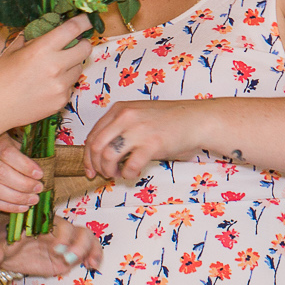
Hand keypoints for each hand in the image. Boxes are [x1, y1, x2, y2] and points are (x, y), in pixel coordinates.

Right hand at [0, 15, 93, 137]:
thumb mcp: (13, 51)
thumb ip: (33, 38)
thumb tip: (48, 28)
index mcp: (42, 49)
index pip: (72, 29)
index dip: (83, 21)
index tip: (87, 19)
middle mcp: (55, 66)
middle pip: (85, 48)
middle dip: (82, 44)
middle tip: (74, 45)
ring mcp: (60, 85)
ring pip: (79, 68)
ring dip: (71, 65)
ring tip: (52, 70)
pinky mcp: (62, 101)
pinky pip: (71, 86)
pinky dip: (64, 83)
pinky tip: (47, 86)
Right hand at [0, 135, 46, 211]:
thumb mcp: (3, 138)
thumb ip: (18, 148)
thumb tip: (42, 161)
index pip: (7, 152)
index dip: (24, 164)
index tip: (39, 173)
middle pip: (0, 173)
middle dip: (23, 183)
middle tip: (39, 188)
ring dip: (17, 198)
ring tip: (33, 199)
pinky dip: (7, 206)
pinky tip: (22, 207)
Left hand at [0, 219, 103, 276]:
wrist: (5, 248)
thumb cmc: (3, 238)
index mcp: (43, 222)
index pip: (59, 223)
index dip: (61, 235)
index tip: (56, 249)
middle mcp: (57, 230)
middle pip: (77, 231)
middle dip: (77, 245)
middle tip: (68, 259)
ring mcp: (65, 243)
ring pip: (86, 238)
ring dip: (90, 250)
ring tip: (90, 264)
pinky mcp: (68, 256)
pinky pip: (87, 251)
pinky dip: (94, 255)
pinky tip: (93, 266)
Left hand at [83, 100, 209, 180]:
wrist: (197, 119)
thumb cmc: (171, 120)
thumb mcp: (140, 115)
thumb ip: (121, 127)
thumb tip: (104, 153)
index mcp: (120, 109)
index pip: (93, 135)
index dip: (88, 156)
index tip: (90, 169)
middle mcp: (125, 117)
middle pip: (95, 146)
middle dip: (95, 165)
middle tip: (104, 174)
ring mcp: (138, 130)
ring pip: (108, 156)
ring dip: (109, 171)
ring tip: (118, 174)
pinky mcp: (152, 144)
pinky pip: (129, 165)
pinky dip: (127, 174)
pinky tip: (133, 173)